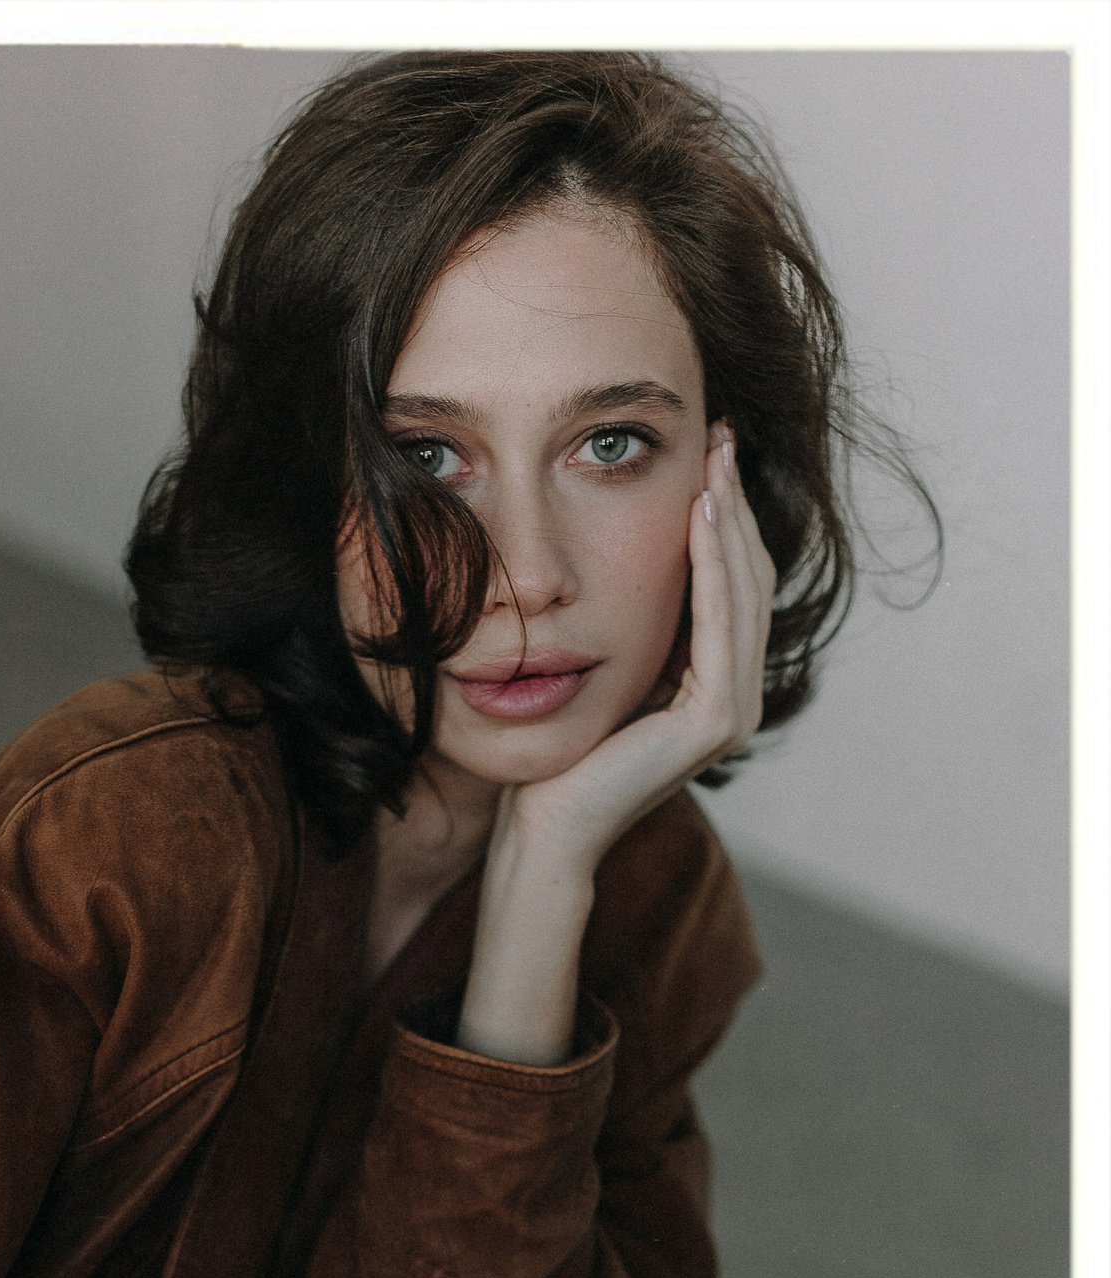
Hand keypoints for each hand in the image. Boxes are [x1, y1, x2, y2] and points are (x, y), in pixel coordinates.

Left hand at [500, 423, 774, 875]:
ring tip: (716, 462)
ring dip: (730, 523)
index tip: (711, 455)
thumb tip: (635, 557)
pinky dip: (712, 568)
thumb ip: (638, 626)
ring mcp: (733, 712)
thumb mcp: (607, 667)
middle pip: (748, 579)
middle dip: (736, 505)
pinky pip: (719, 626)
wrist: (544, 825)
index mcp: (715, 685)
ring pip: (741, 594)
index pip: (732, 586)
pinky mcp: (715, 721)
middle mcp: (736, 698)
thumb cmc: (560, 753)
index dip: (726, 520)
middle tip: (723, 436)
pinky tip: (700, 518)